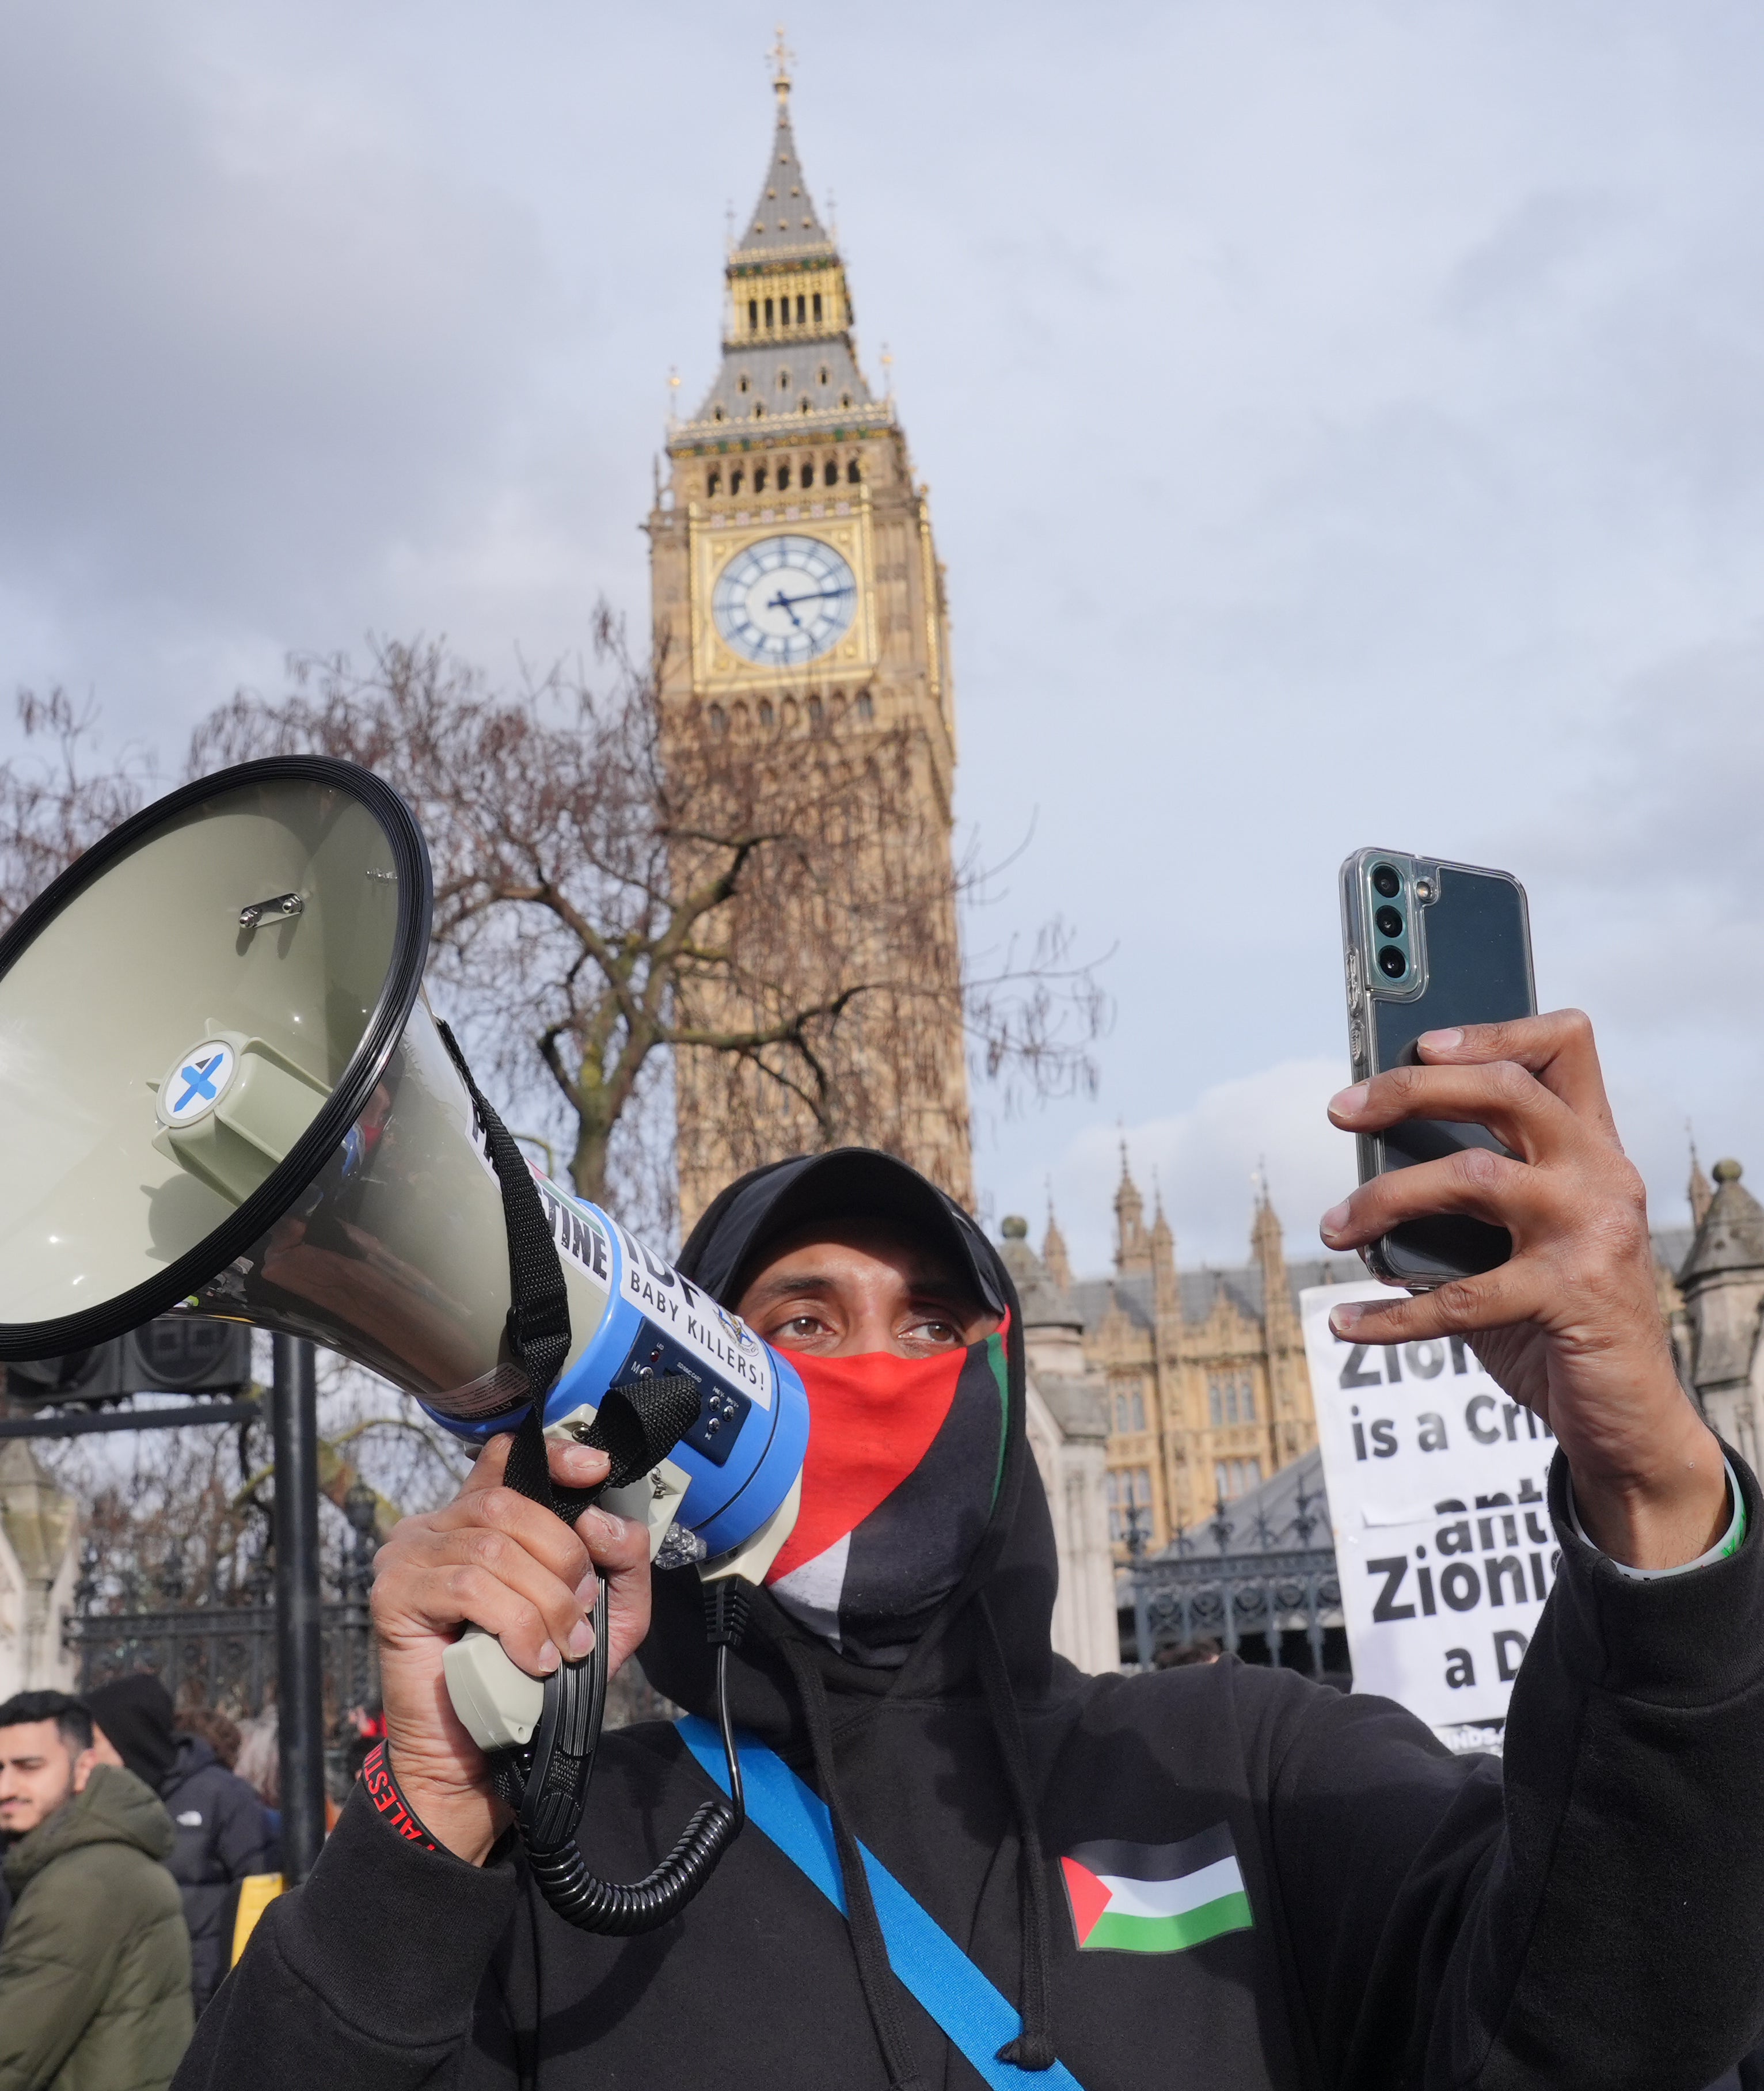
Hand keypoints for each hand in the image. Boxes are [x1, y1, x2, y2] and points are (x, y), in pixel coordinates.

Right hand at [369, 1432, 652, 1862]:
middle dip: (563, 1556)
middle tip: (582, 1610)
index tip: (595, 1471)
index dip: (553, 1455)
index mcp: (480, 1518)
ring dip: (544, 1600)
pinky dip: (514, 1622)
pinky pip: (466, 1585)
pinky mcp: (394, 1594)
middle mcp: (437, 1525)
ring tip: (562, 1646)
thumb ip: (621, 1562)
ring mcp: (409, 1555)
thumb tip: (605, 1521)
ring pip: (494, 1546)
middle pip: (511, 1503)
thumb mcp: (604, 1616)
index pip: (508, 1457)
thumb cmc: (534, 1678)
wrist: (480, 1753)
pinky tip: (532, 1658)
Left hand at [1320, 1010, 1726, 1570]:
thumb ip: (1472, 1197)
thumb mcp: (1523, 1240)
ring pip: (1470, 1176)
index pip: (1564, 1047)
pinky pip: (1461, 1294)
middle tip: (1341, 1110)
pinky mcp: (1573, 1296)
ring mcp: (1592, 1231)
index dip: (1493, 1030)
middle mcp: (1600, 1174)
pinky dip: (1391, 1313)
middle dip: (1410, 1089)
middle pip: (1505, 1090)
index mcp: (1590, 1148)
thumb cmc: (1560, 1317)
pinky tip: (1348, 1321)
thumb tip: (1368, 1167)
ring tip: (1335, 1228)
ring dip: (1382, 1198)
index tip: (1421, 1041)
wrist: (1626, 1415)